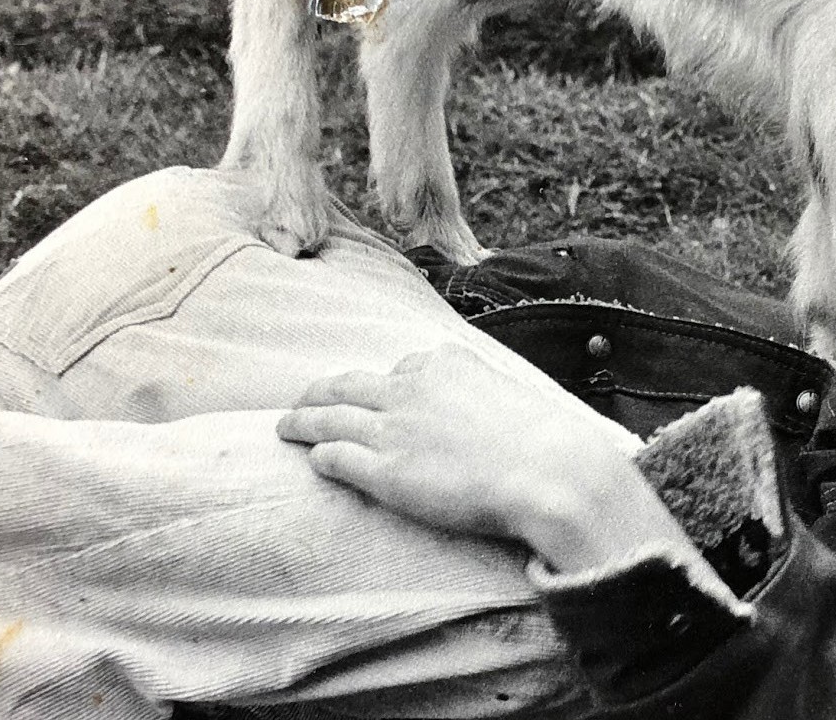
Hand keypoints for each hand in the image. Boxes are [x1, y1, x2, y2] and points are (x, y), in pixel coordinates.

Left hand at [276, 344, 694, 572]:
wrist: (550, 471)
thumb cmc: (546, 442)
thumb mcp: (513, 399)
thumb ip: (486, 399)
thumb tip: (488, 417)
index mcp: (445, 364)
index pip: (403, 368)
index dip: (384, 383)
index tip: (373, 392)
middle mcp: (411, 390)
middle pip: (349, 385)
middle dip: (321, 391)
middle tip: (302, 398)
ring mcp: (394, 429)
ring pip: (330, 417)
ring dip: (302, 420)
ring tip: (286, 426)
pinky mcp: (384, 470)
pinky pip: (336, 457)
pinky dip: (319, 454)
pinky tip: (311, 459)